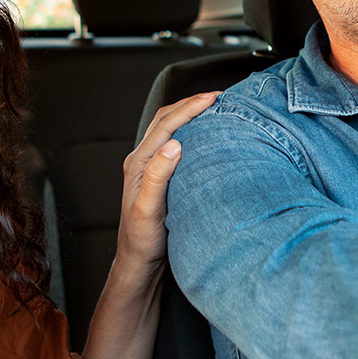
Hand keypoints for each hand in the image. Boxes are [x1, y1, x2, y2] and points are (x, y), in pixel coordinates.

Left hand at [115, 92, 218, 278]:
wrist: (139, 262)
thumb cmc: (142, 241)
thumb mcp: (149, 212)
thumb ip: (158, 178)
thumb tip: (173, 145)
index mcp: (138, 164)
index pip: (166, 125)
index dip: (190, 107)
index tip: (213, 97)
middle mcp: (141, 161)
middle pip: (166, 119)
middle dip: (191, 103)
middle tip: (218, 97)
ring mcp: (149, 167)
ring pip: (169, 128)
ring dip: (189, 113)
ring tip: (213, 107)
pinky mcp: (159, 175)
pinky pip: (174, 142)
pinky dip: (190, 130)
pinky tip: (205, 134)